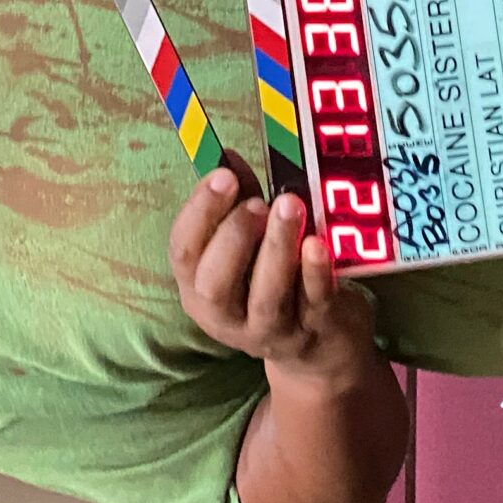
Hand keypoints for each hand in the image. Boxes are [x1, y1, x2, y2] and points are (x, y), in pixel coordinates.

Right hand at [170, 156, 378, 379]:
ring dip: (276, 248)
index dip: (200, 212)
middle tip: (258, 202)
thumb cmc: (275, 279)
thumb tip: (226, 156)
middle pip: (215, 284)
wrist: (318, 346)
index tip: (222, 176)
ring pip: (266, 296)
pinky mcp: (312, 330)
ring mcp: (269, 329)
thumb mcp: (251, 241)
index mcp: (198, 287)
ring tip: (289, 205)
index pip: (184, 252)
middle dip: (234, 236)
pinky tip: (318, 243)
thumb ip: (238, 200)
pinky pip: (312, 302)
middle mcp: (226, 315)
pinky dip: (314, 272)